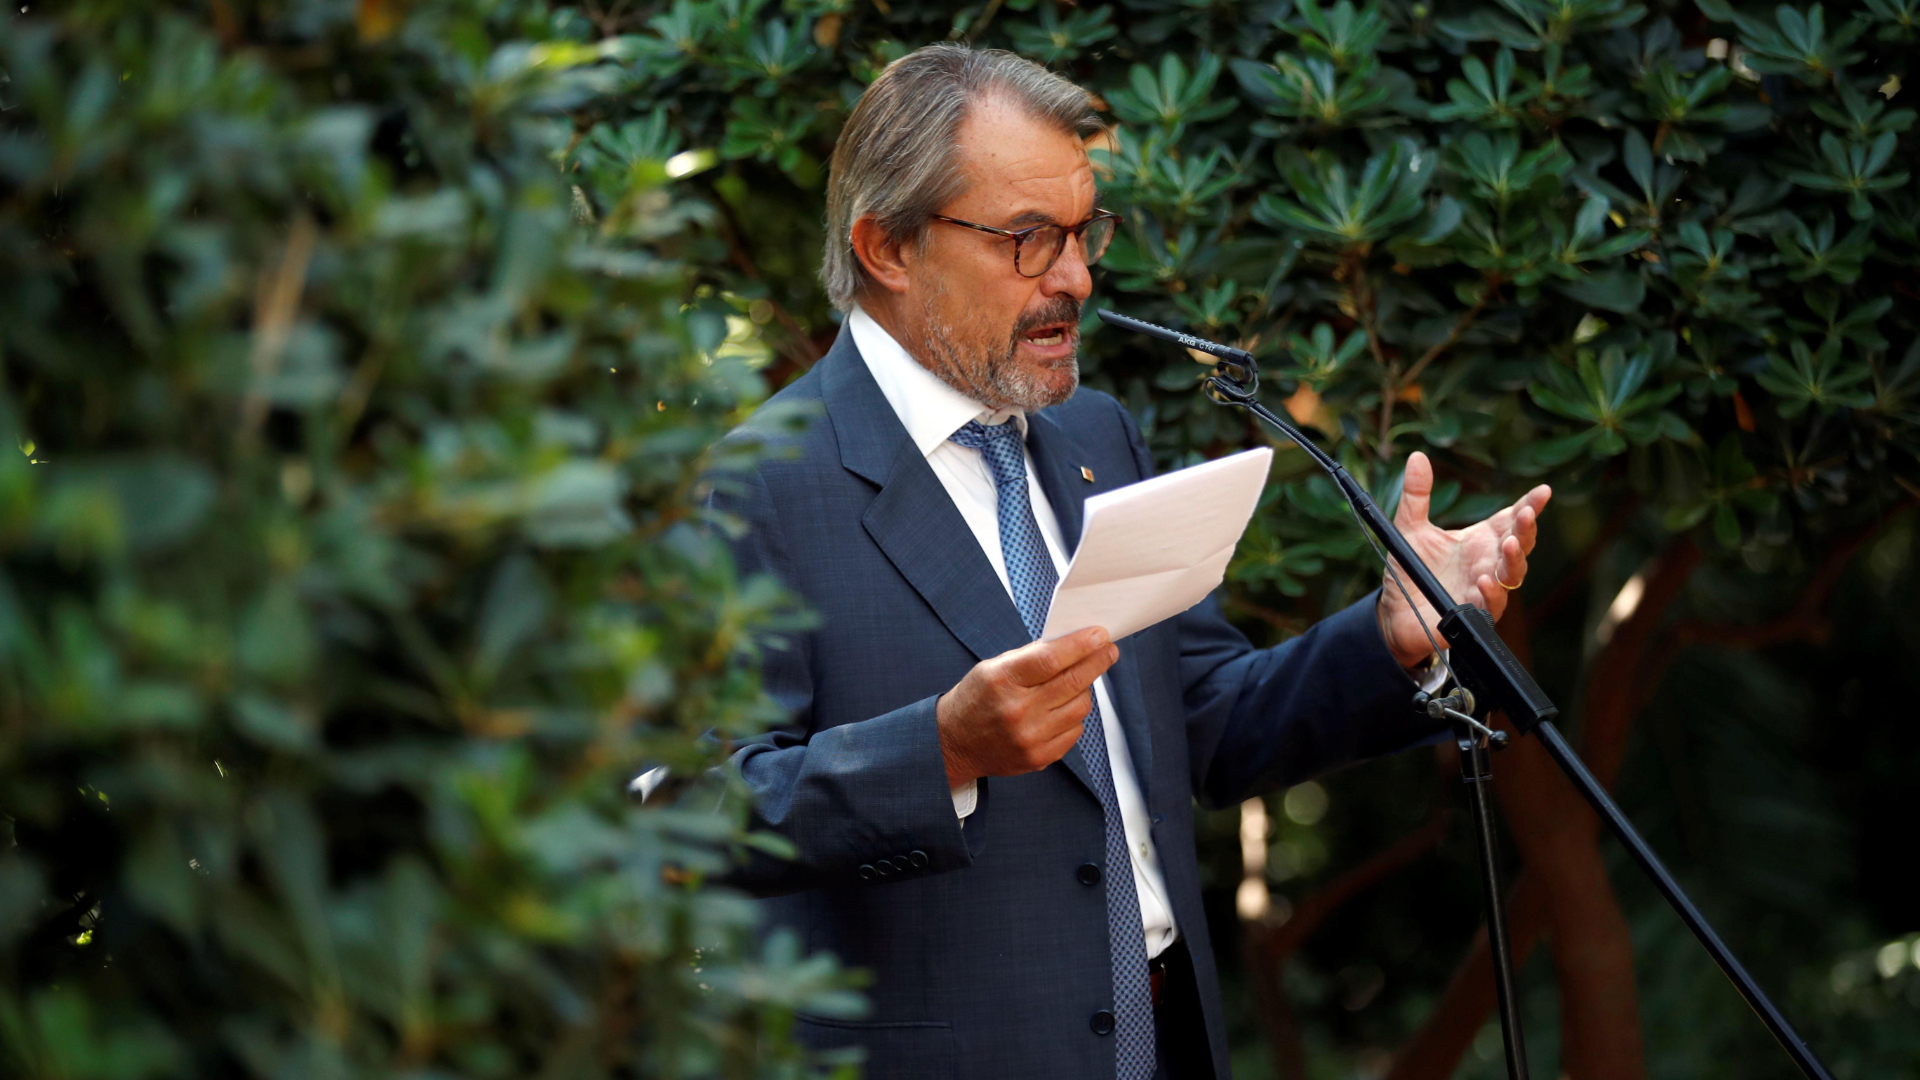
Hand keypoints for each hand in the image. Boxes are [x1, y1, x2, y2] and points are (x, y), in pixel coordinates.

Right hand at [936, 627, 1118, 787]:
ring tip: (1075, 682)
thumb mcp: (993, 668)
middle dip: (1097, 662)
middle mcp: (1017, 711)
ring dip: (1084, 690)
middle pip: (1072, 682)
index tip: (1100, 635)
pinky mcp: (1039, 758)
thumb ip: (1031, 656)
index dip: (1080, 645)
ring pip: (1080, 707)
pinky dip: (1074, 715)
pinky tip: (1061, 708)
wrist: (954, 743)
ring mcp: (1030, 738)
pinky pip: (1074, 731)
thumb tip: (1071, 642)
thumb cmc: (976, 699)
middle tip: (1108, 650)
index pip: (1051, 659)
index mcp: (1002, 681)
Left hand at [1375, 451, 1551, 668]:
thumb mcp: (1410, 528)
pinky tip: (1485, 581)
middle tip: (1527, 514)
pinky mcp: (1473, 614)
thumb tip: (1417, 457)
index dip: (1529, 506)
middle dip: (1526, 530)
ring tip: (1510, 545)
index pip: (1511, 520)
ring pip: (1512, 575)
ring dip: (1514, 560)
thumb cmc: (1410, 570)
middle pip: (1520, 545)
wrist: (1395, 612)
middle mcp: (1488, 563)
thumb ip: (1417, 495)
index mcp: (1480, 540)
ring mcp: (1485, 590)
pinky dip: (1491, 593)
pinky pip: (1490, 605)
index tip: (1544, 491)